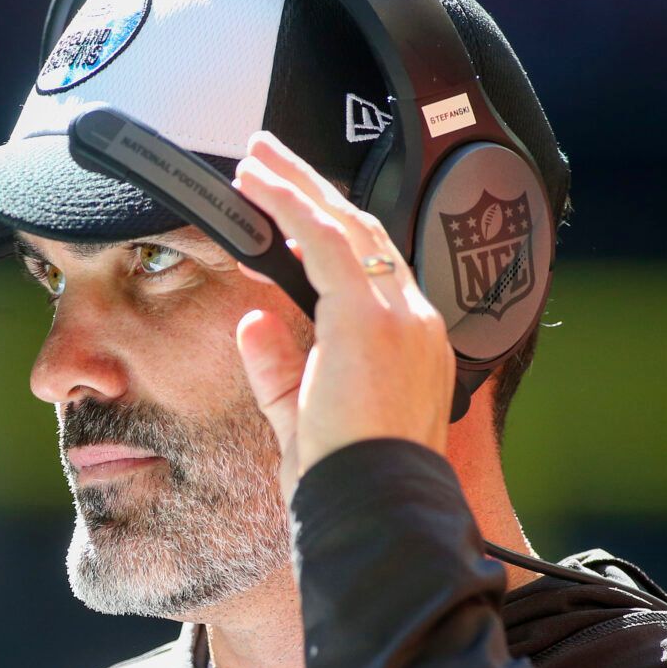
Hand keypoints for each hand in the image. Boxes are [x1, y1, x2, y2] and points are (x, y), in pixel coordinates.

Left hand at [231, 131, 456, 503]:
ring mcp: (399, 316)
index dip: (330, 232)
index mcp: (412, 347)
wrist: (374, 508)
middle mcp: (415, 323)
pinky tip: (260, 186)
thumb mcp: (302, 417)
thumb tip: (251, 322)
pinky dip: (290, 207)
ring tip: (258, 159)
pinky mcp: (369, 318)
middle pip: (364, 235)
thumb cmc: (348, 481)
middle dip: (314, 192)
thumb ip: (279, 367)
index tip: (293, 209)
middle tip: (272, 159)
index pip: (374, 270)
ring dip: (297, 187)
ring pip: (345, 227)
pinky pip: (324, 243)